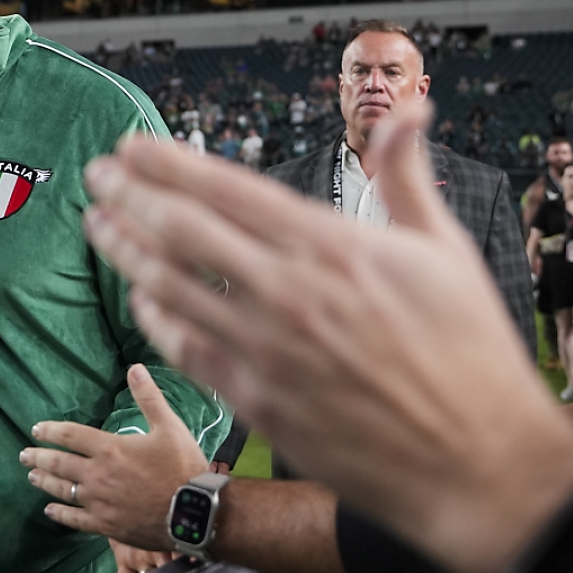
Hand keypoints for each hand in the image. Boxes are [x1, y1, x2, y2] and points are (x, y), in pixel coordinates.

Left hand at [22, 363, 207, 550]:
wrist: (193, 513)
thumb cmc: (182, 467)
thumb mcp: (169, 426)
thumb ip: (149, 397)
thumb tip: (135, 368)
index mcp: (110, 448)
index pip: (71, 435)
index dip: (51, 431)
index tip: (37, 429)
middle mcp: (97, 474)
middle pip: (59, 463)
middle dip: (39, 456)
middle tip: (23, 454)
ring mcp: (98, 502)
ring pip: (62, 490)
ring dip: (44, 481)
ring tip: (31, 475)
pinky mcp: (105, 525)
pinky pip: (74, 519)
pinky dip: (59, 513)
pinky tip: (50, 510)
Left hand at [80, 101, 572, 572]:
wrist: (476, 463)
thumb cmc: (469, 353)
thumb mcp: (444, 250)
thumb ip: (407, 175)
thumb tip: (410, 108)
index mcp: (332, 245)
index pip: (226, 188)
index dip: (166, 163)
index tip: (130, 146)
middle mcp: (288, 292)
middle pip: (181, 230)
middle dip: (128, 196)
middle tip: (96, 176)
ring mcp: (267, 350)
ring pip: (169, 287)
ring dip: (124, 251)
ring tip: (98, 225)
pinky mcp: (257, 403)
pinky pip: (184, 349)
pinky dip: (153, 317)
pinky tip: (140, 297)